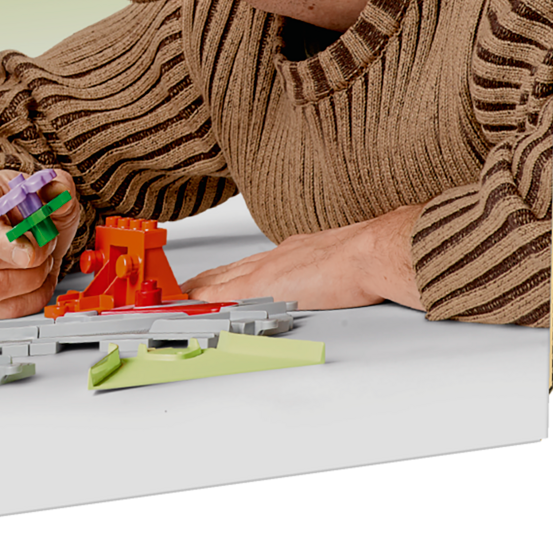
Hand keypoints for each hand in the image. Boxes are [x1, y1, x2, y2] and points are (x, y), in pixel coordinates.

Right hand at [0, 169, 82, 318]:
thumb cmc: (18, 206)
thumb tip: (59, 190)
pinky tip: (31, 288)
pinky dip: (21, 304)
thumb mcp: (43, 189)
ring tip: (39, 268)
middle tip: (45, 249)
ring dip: (28, 284)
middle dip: (32, 261)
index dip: (8, 244)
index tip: (32, 254)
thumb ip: (57, 186)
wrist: (8, 224)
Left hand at [182, 205, 424, 310]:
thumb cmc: (364, 258)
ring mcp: (267, 269)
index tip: (219, 277)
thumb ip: (329, 267)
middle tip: (187, 285)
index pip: (254, 263)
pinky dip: (207, 296)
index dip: (233, 272)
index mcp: (293, 253)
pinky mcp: (264, 284)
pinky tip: (192, 300)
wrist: (369, 253)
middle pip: (231, 268)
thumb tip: (337, 277)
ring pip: (223, 277)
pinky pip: (225, 290)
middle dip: (208, 278)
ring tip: (184, 292)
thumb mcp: (338, 259)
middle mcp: (275, 257)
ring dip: (202, 285)